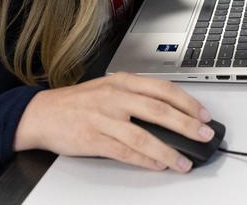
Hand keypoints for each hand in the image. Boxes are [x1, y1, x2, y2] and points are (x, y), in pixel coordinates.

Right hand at [13, 73, 214, 172]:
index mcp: (123, 81)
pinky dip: (144, 161)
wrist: (42, 113)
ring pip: (144, 136)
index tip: (204, 115)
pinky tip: (157, 165)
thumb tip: (171, 114)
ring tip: (183, 161)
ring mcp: (104, 118)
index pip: (163, 89)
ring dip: (168, 150)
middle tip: (204, 136)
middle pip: (159, 110)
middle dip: (187, 125)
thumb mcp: (109, 88)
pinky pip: (125, 152)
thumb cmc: (78, 102)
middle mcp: (116, 97)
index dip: (188, 103)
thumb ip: (137, 97)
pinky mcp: (94, 139)